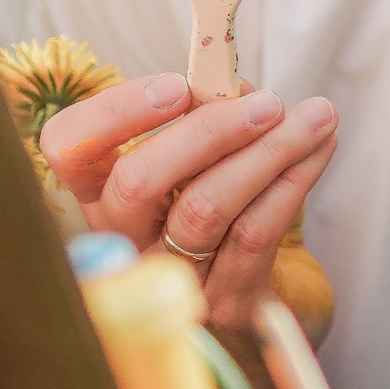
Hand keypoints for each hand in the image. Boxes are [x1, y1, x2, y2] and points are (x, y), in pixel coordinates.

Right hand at [40, 72, 338, 343]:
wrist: (256, 286)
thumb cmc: (219, 200)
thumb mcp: (200, 157)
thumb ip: (206, 115)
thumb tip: (239, 88)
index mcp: (101, 192)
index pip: (70, 146)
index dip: (115, 113)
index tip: (177, 85)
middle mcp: (122, 239)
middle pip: (137, 182)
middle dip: (208, 132)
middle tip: (267, 104)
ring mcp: (168, 278)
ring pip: (205, 209)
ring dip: (269, 152)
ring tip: (315, 117)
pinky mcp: (223, 302)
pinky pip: (255, 234)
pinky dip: (294, 181)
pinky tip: (319, 148)